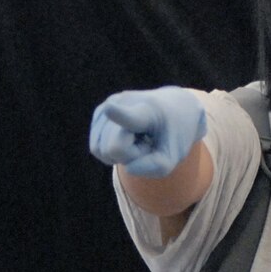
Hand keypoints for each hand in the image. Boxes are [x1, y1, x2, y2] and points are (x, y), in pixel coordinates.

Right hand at [88, 86, 206, 177]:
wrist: (173, 108)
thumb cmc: (173, 134)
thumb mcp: (174, 155)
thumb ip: (156, 167)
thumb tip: (128, 168)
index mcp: (148, 111)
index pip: (129, 116)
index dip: (117, 114)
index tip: (109, 108)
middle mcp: (124, 103)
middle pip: (113, 149)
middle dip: (130, 155)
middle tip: (148, 142)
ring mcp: (108, 105)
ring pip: (100, 149)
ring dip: (120, 154)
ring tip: (138, 139)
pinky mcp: (99, 112)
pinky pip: (96, 147)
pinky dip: (110, 151)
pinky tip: (127, 138)